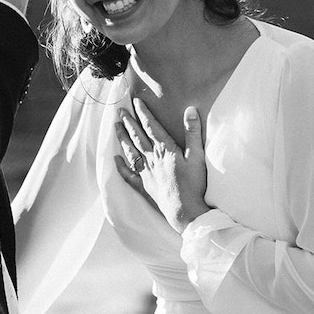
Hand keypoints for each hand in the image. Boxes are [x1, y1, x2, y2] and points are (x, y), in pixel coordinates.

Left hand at [114, 99, 209, 232]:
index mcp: (165, 150)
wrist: (185, 212)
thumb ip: (192, 133)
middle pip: (137, 137)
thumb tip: (190, 110)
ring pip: (130, 152)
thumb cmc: (193, 185)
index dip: (143, 113)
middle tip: (119, 111)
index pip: (151, 127)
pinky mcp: (144, 186)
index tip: (136, 102)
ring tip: (115, 127)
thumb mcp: (197, 156)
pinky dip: (121, 166)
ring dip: (122, 138)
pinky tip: (115, 159)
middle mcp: (152, 159)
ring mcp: (146, 173)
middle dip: (128, 122)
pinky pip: (129, 175)